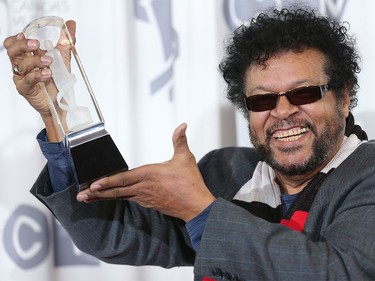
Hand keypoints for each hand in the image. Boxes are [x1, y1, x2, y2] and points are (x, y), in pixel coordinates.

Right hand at [3, 20, 75, 140]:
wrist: (62, 101)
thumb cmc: (59, 79)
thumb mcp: (64, 57)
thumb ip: (66, 40)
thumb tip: (71, 24)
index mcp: (28, 56)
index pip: (13, 44)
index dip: (16, 39)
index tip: (25, 35)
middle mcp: (23, 66)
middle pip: (12, 52)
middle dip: (22, 46)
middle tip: (36, 44)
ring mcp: (23, 78)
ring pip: (21, 65)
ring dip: (35, 60)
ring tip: (48, 61)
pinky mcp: (26, 90)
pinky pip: (27, 80)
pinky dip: (37, 75)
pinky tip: (47, 74)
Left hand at [77, 123, 215, 221]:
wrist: (195, 205)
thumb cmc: (190, 183)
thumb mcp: (185, 158)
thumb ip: (180, 140)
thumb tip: (182, 126)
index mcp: (150, 175)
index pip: (124, 178)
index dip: (108, 181)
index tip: (94, 184)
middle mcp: (144, 188)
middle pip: (116, 191)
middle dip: (97, 193)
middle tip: (80, 195)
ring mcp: (145, 197)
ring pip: (119, 197)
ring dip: (103, 197)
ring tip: (87, 198)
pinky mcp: (148, 203)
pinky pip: (128, 200)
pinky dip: (116, 198)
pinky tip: (109, 198)